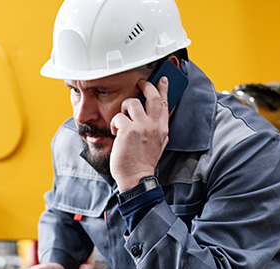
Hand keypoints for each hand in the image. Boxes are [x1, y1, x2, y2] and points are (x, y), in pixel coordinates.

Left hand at [109, 75, 169, 191]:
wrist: (136, 177)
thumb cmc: (143, 162)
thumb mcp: (158, 144)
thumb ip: (158, 130)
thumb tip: (158, 119)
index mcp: (162, 128)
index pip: (165, 103)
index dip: (163, 89)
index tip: (162, 79)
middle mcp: (154, 125)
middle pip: (151, 96)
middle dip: (145, 86)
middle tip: (140, 83)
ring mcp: (141, 127)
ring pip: (131, 102)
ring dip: (124, 107)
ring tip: (122, 119)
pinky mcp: (127, 131)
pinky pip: (118, 117)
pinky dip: (114, 123)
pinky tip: (115, 132)